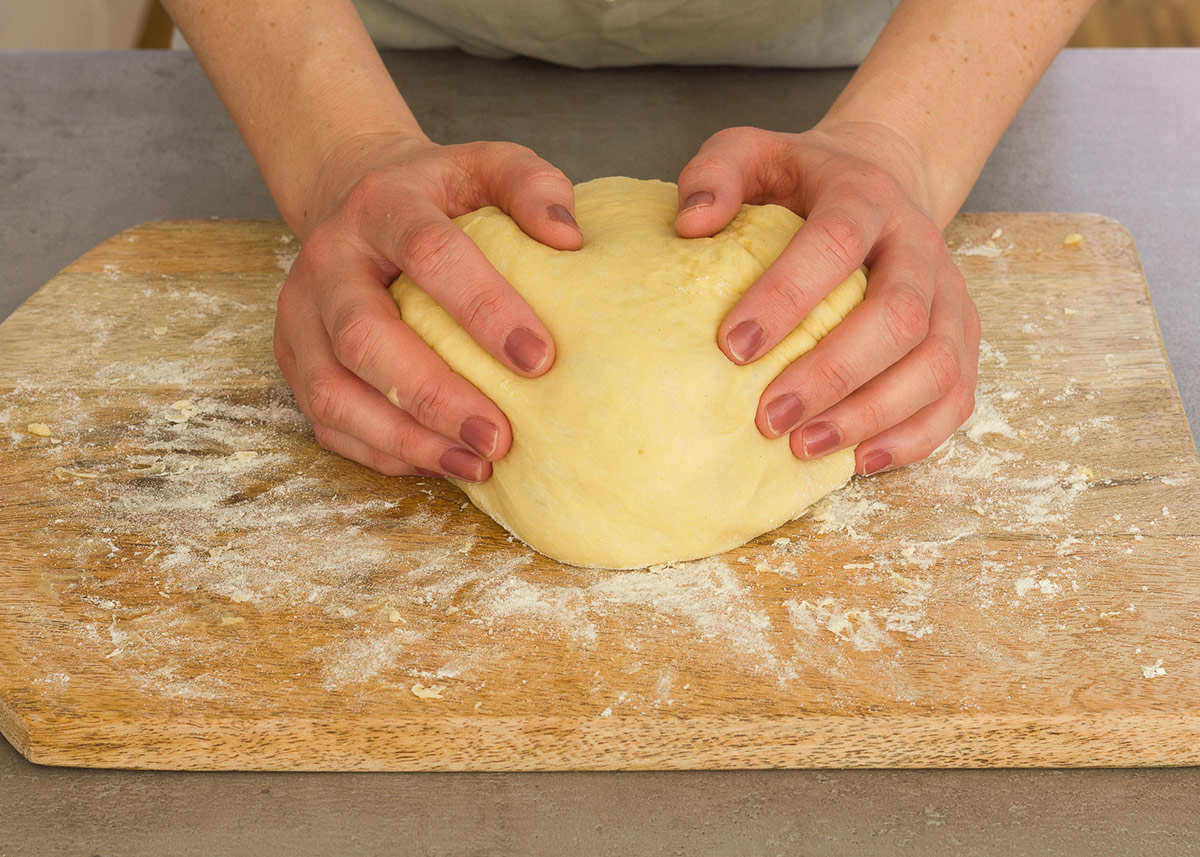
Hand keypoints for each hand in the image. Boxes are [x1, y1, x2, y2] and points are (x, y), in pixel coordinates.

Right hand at [274, 136, 582, 478]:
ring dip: (406, 439)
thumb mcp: (486, 166)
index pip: (429, 253)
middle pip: (363, 337)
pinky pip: (329, 423)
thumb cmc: (439, 194)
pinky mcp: (295, 360)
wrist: (357, 199)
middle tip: (500, 436)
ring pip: (335, 392)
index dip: (482, 308)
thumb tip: (569, 234)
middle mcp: (328, 261)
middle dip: (433, 395)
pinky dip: (385, 453)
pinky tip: (443, 463)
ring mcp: (300, 316)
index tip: (539, 359)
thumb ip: (531, 184)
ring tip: (477, 464)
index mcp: (382, 206)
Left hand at [674, 124, 979, 474]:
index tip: (733, 347)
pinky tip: (861, 461)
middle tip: (768, 418)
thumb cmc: (803, 182)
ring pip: (936, 363)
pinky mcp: (964, 338)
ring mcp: (950, 296)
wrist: (883, 180)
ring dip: (872, 414)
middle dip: (832, 374)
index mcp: (865, 197)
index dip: (787, 296)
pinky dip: (914, 436)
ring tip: (805, 447)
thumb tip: (689, 223)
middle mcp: (919, 246)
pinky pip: (957, 396)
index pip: (836, 243)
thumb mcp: (753, 154)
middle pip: (897, 316)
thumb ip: (714, 174)